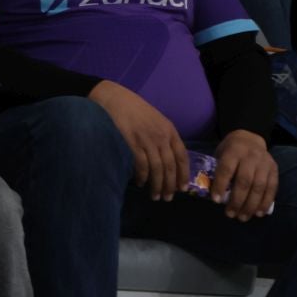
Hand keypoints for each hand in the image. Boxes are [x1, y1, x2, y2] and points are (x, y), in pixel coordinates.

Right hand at [89, 79, 190, 200]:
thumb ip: (163, 137)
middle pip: (170, 166)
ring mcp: (146, 139)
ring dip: (157, 185)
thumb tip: (167, 161)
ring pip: (157, 168)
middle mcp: (160, 136)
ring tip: (155, 196)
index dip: (183, 174)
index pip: (182, 156)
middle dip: (170, 185)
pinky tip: (140, 183)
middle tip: (167, 198)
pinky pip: (141, 165)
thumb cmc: (133, 109)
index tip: (182, 188)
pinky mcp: (132, 143)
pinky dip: (142, 177)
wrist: (113, 98)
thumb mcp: (155, 120)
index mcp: (169, 130)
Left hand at [209, 129, 277, 221]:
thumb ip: (218, 171)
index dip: (221, 185)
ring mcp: (264, 163)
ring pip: (259, 187)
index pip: (226, 169)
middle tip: (230, 214)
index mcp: (234, 150)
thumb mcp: (221, 154)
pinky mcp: (274, 169)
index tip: (216, 201)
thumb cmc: (231, 150)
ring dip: (251, 205)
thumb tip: (214, 195)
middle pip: (244, 181)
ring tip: (243, 217)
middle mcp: (251, 156)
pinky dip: (265, 202)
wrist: (251, 138)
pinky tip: (259, 213)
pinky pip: (272, 188)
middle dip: (237, 200)